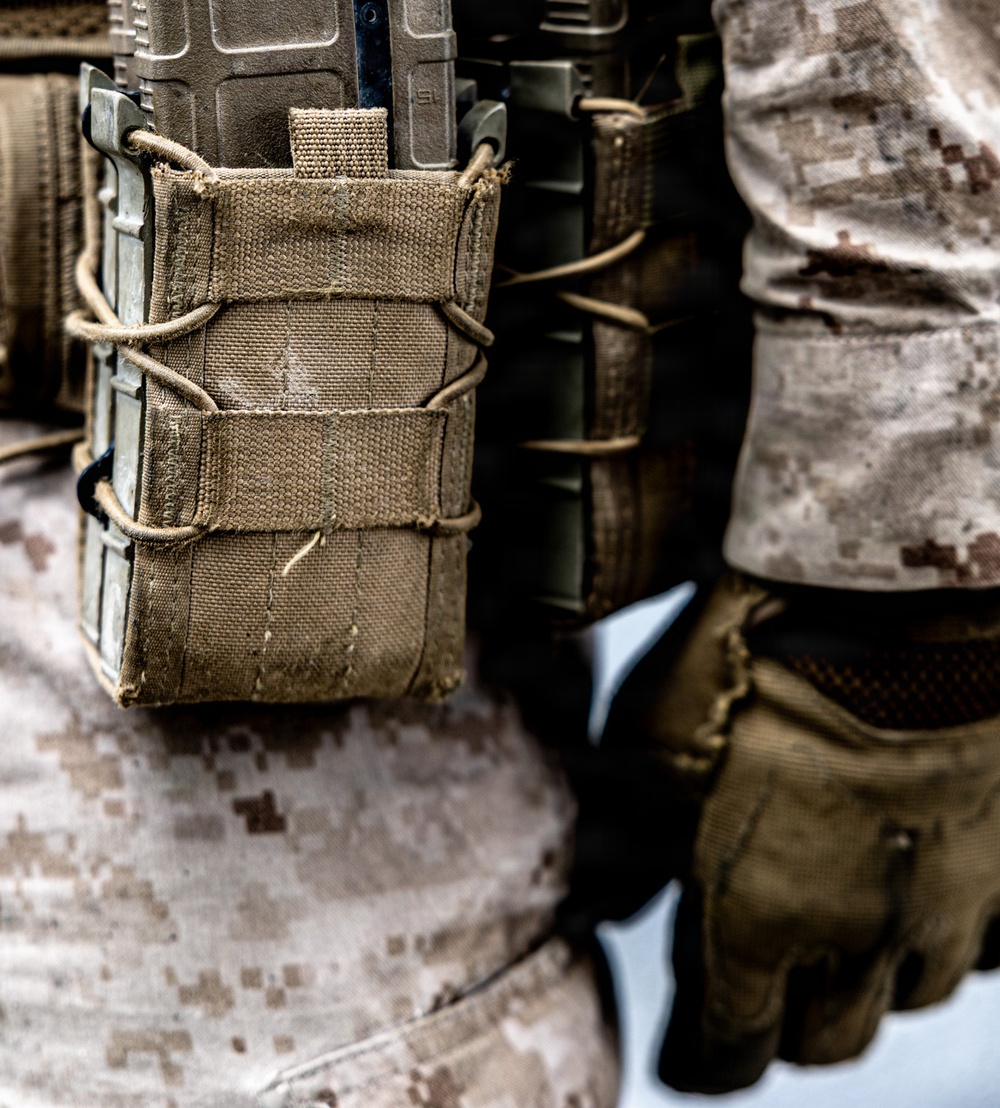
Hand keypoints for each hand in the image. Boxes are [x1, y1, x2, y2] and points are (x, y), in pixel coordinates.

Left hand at [604, 574, 999, 1092]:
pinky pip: (991, 940)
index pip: (732, 1046)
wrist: (908, 582)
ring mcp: (957, 901)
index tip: (692, 1045)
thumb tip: (616, 883)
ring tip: (840, 927)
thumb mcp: (658, 726)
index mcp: (763, 915)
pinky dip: (953, 934)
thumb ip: (638, 822)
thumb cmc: (768, 639)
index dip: (704, 1052)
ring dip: (869, 978)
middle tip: (758, 977)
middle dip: (783, 1020)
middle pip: (827, 1039)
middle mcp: (865, 934)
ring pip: (913, 993)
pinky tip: (925, 890)